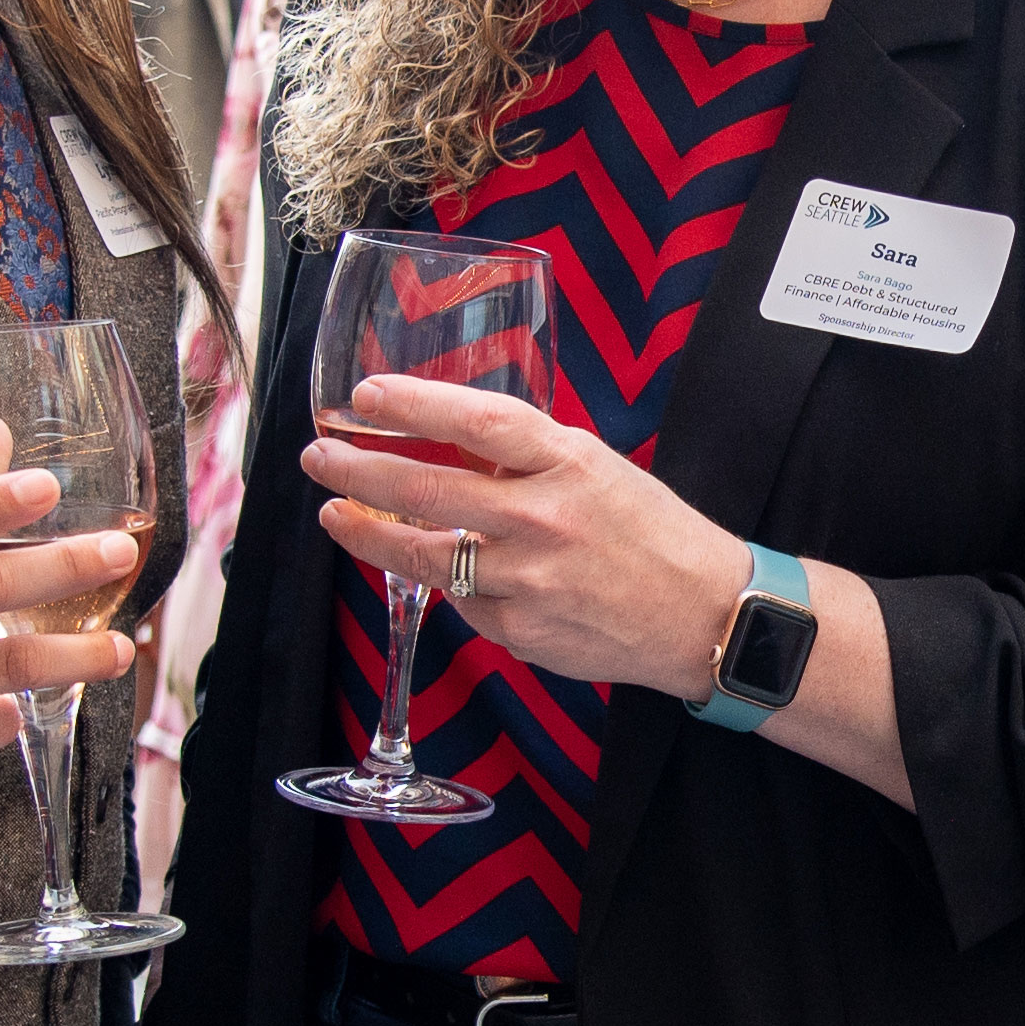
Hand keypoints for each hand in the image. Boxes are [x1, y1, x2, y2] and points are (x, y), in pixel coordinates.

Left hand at [302, 371, 748, 696]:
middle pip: (427, 490)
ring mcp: (527, 580)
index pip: (476, 421)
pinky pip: (460, 602)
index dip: (413, 405)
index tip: (365, 395)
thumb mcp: (596, 468)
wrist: (705, 614)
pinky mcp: (520, 630)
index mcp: (567, 463)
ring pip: (422, 556)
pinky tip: (428, 567)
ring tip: (335, 515)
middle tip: (319, 457)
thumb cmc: (652, 534)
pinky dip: (440, 582)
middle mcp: (542, 519)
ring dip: (367, 534)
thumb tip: (449, 441)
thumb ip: (527, 457)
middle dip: (358, 471)